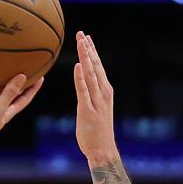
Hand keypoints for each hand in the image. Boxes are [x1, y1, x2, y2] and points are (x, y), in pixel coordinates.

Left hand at [72, 30, 117, 162]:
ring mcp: (96, 101)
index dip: (92, 51)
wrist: (103, 150)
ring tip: (80, 43)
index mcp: (105, 91)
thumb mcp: (95, 109)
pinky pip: (83, 91)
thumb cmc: (97, 132)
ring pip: (90, 74)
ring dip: (85, 57)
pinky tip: (78, 66)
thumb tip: (83, 87)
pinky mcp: (88, 110)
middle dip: (88, 49)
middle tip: (81, 34)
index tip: (86, 38)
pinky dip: (81, 77)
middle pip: (95, 66)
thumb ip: (90, 96)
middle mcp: (103, 92)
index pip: (97, 67)